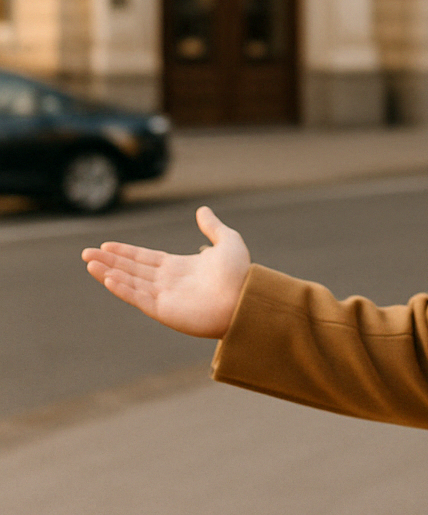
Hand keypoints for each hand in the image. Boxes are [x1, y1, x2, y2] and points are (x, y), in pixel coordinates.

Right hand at [82, 206, 250, 338]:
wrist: (247, 298)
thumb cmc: (240, 273)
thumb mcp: (228, 241)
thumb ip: (213, 226)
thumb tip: (201, 209)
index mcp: (179, 267)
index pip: (145, 258)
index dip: (125, 252)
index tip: (105, 245)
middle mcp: (168, 282)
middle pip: (132, 269)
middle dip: (109, 261)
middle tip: (86, 253)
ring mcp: (165, 297)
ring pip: (130, 282)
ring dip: (109, 273)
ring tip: (90, 263)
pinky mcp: (165, 311)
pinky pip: (139, 298)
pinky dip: (123, 288)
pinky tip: (109, 278)